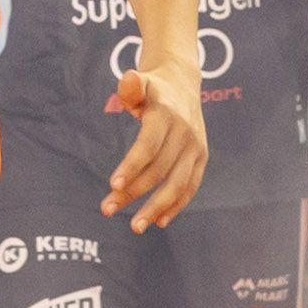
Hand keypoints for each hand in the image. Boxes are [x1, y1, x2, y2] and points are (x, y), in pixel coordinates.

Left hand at [102, 66, 210, 228]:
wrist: (182, 82)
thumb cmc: (151, 87)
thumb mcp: (141, 81)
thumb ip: (131, 86)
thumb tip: (128, 81)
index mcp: (166, 115)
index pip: (149, 145)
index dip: (131, 165)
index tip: (112, 184)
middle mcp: (184, 132)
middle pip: (158, 169)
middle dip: (133, 192)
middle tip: (106, 209)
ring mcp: (196, 147)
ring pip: (176, 184)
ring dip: (155, 207)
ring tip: (134, 226)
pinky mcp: (201, 158)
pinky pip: (190, 187)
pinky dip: (176, 205)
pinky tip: (158, 221)